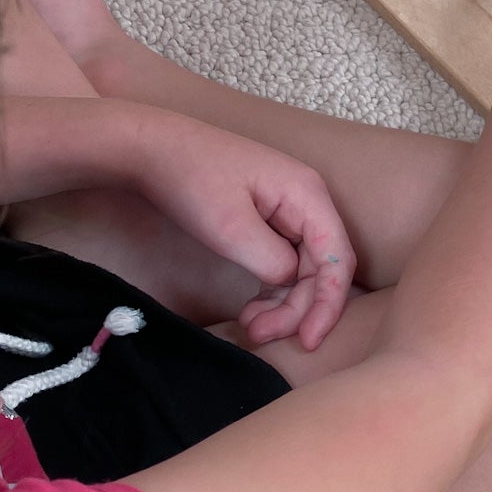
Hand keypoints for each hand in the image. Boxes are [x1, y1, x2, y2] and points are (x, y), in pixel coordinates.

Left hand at [133, 110, 357, 350]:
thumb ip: (271, 261)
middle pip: (322, 268)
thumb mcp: (230, 227)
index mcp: (308, 195)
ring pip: (304, 270)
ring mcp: (289, 210)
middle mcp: (307, 201)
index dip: (328, 305)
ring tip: (251, 326)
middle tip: (260, 333)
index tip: (309, 342)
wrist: (153, 149)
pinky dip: (273, 289)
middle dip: (298, 309)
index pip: (338, 260)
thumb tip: (291, 282)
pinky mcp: (269, 219)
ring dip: (284, 303)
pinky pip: (285, 261)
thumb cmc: (191, 178)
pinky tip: (253, 307)